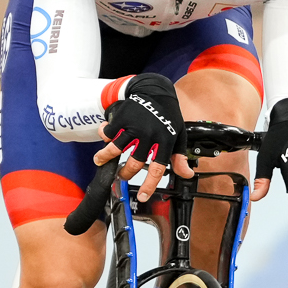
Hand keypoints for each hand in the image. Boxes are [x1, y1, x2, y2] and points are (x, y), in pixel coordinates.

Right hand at [98, 72, 190, 199]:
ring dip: (104, 157)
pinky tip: (104, 139)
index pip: (158, 169)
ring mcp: (134, 127)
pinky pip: (108, 133)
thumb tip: (187, 174)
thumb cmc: (167, 116)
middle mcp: (149, 136)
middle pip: (134, 163)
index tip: (143, 197)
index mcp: (165, 142)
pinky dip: (104, 137)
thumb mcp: (178, 135)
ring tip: (100, 161)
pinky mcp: (122, 119)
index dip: (150, 185)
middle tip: (122, 176)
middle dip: (125, 173)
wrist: (154, 90)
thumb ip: (179, 157)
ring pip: (115, 149)